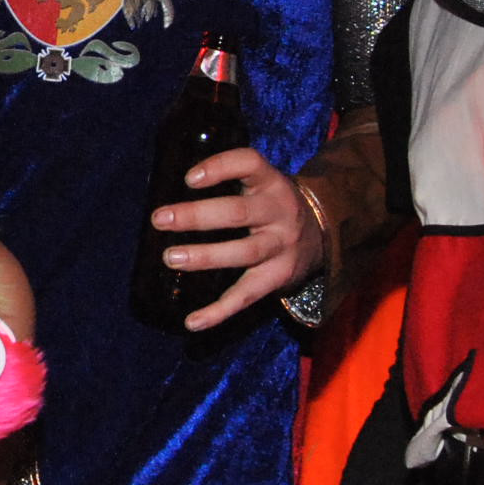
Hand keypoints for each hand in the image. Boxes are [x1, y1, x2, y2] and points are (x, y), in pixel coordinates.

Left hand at [149, 148, 325, 330]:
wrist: (323, 235)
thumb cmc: (272, 206)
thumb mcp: (260, 185)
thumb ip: (229, 184)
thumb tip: (170, 197)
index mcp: (271, 183)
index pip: (250, 164)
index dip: (220, 168)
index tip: (189, 178)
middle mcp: (280, 212)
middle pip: (239, 213)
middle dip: (197, 216)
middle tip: (160, 219)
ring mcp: (281, 247)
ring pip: (244, 252)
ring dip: (205, 256)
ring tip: (171, 258)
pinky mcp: (278, 278)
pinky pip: (246, 296)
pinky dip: (218, 312)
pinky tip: (192, 321)